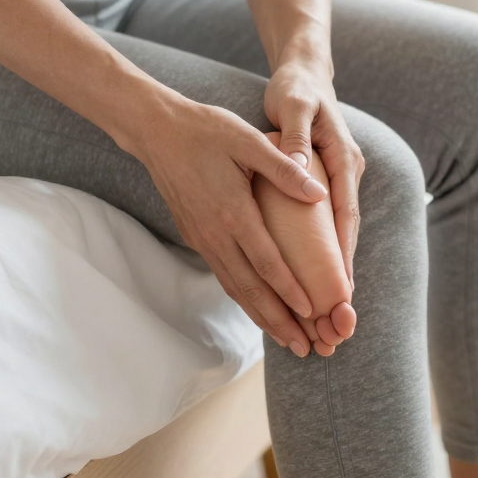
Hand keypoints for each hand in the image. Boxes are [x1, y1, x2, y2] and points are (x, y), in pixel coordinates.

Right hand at [133, 95, 330, 356]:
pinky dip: (242, 295)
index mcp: (232, 211)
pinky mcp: (194, 235)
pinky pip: (222, 273)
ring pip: (234, 286)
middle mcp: (215, 233)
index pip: (266, 262)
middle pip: (250, 288)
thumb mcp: (248, 141)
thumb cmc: (206, 130)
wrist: (157, 131)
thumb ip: (285, 169)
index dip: (290, 290)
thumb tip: (320, 193)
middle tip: (304, 346)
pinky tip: (257, 304)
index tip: (312, 312)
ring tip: (286, 337)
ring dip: (261, 315)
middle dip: (279, 320)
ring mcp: (202, 237)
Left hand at [263, 60, 364, 289]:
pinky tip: (312, 270)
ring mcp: (338, 177)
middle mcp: (346, 171)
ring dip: (335, 262)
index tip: (342, 283)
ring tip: (328, 303)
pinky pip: (326, 218)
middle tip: (339, 309)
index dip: (344, 249)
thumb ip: (295, 139)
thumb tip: (299, 173)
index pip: (346, 212)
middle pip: (347, 228)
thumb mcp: (293, 108)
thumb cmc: (296, 89)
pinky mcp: (324, 179)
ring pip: (339, 227)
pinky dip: (322, 245)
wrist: (303, 72)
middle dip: (344, 267)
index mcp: (343, 157)